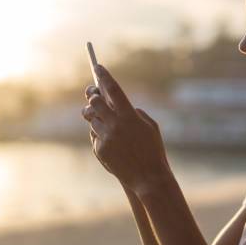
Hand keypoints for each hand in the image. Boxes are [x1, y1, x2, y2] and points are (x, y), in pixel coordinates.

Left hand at [81, 65, 171, 195]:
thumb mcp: (151, 127)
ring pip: (92, 120)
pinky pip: (95, 137)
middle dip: (93, 97)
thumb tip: (123, 106)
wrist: (148, 178)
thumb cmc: (153, 151)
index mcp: (130, 115)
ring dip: (96, 119)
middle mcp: (115, 124)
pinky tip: (112, 144)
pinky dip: (101, 137)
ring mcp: (106, 137)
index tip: (98, 67)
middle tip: (93, 96)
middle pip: (94, 102)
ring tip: (107, 124)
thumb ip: (136, 113)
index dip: (104, 76)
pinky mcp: (100, 150)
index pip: (113, 90)